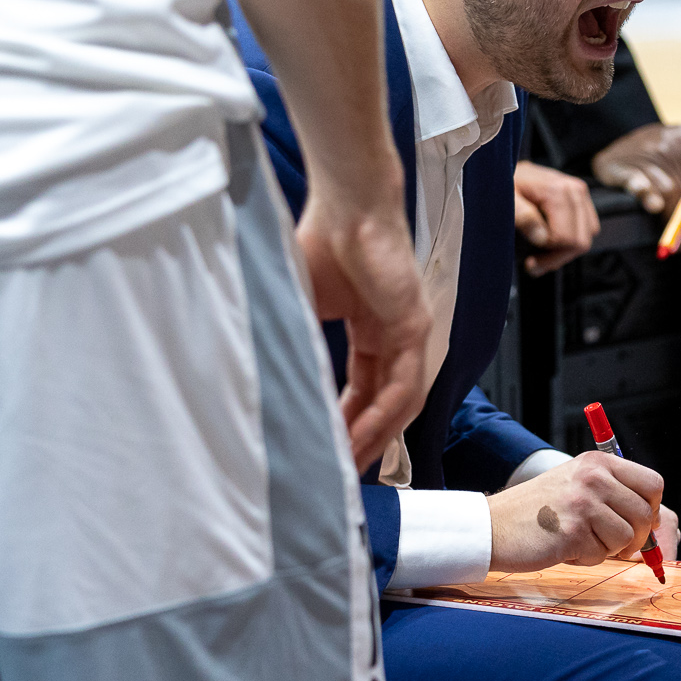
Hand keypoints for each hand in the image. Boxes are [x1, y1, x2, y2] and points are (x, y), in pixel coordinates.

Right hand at [296, 187, 430, 470]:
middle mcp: (394, 336)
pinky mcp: (414, 328)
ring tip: (346, 469)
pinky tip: (357, 440)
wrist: (345, 205)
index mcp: (370, 329)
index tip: (326, 449)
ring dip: (372, 438)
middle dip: (361, 441)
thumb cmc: (320, 241)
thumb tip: (266, 382)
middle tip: (339, 475)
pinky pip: (400, 386)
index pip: (362, 388)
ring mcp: (409, 333)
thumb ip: (293, 343)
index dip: (345, 421)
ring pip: (396, 403)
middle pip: (382, 403)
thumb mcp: (299, 305)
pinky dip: (380, 417)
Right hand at [485, 454, 679, 572]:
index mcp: (598, 462)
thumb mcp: (580, 487)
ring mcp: (582, 503)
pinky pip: (601, 555)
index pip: (653, 483)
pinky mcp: (572, 531)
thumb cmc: (539, 510)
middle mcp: (593, 477)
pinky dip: (586, 559)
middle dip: (634, 537)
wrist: (494, 525)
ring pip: (626, 538)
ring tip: (579, 540)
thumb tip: (666, 529)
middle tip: (610, 542)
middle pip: (644, 514)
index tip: (641, 524)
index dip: (652, 509)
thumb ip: (618, 497)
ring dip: (607, 549)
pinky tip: (564, 547)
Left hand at [514, 160, 598, 275]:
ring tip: (539, 254)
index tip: (529, 260)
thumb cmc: (502, 184)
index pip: (568, 239)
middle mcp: (575, 190)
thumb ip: (522, 216)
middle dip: (557, 257)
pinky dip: (570, 240)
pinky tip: (550, 241)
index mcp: (558, 191)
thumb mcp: (504, 199)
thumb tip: (542, 238)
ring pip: (586, 238)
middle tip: (533, 264)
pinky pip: (587, 229)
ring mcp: (580, 193)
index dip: (549, 255)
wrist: (503, 167)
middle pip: (581, 241)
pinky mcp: (581, 197)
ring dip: (563, 252)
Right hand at [592, 123, 680, 232]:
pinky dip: (644, 194)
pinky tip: (652, 208)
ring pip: (664, 193)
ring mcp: (646, 159)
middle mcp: (669, 150)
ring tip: (679, 244)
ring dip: (672, 220)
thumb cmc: (668, 143)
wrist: (622, 138)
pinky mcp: (624, 169)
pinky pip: (634, 183)